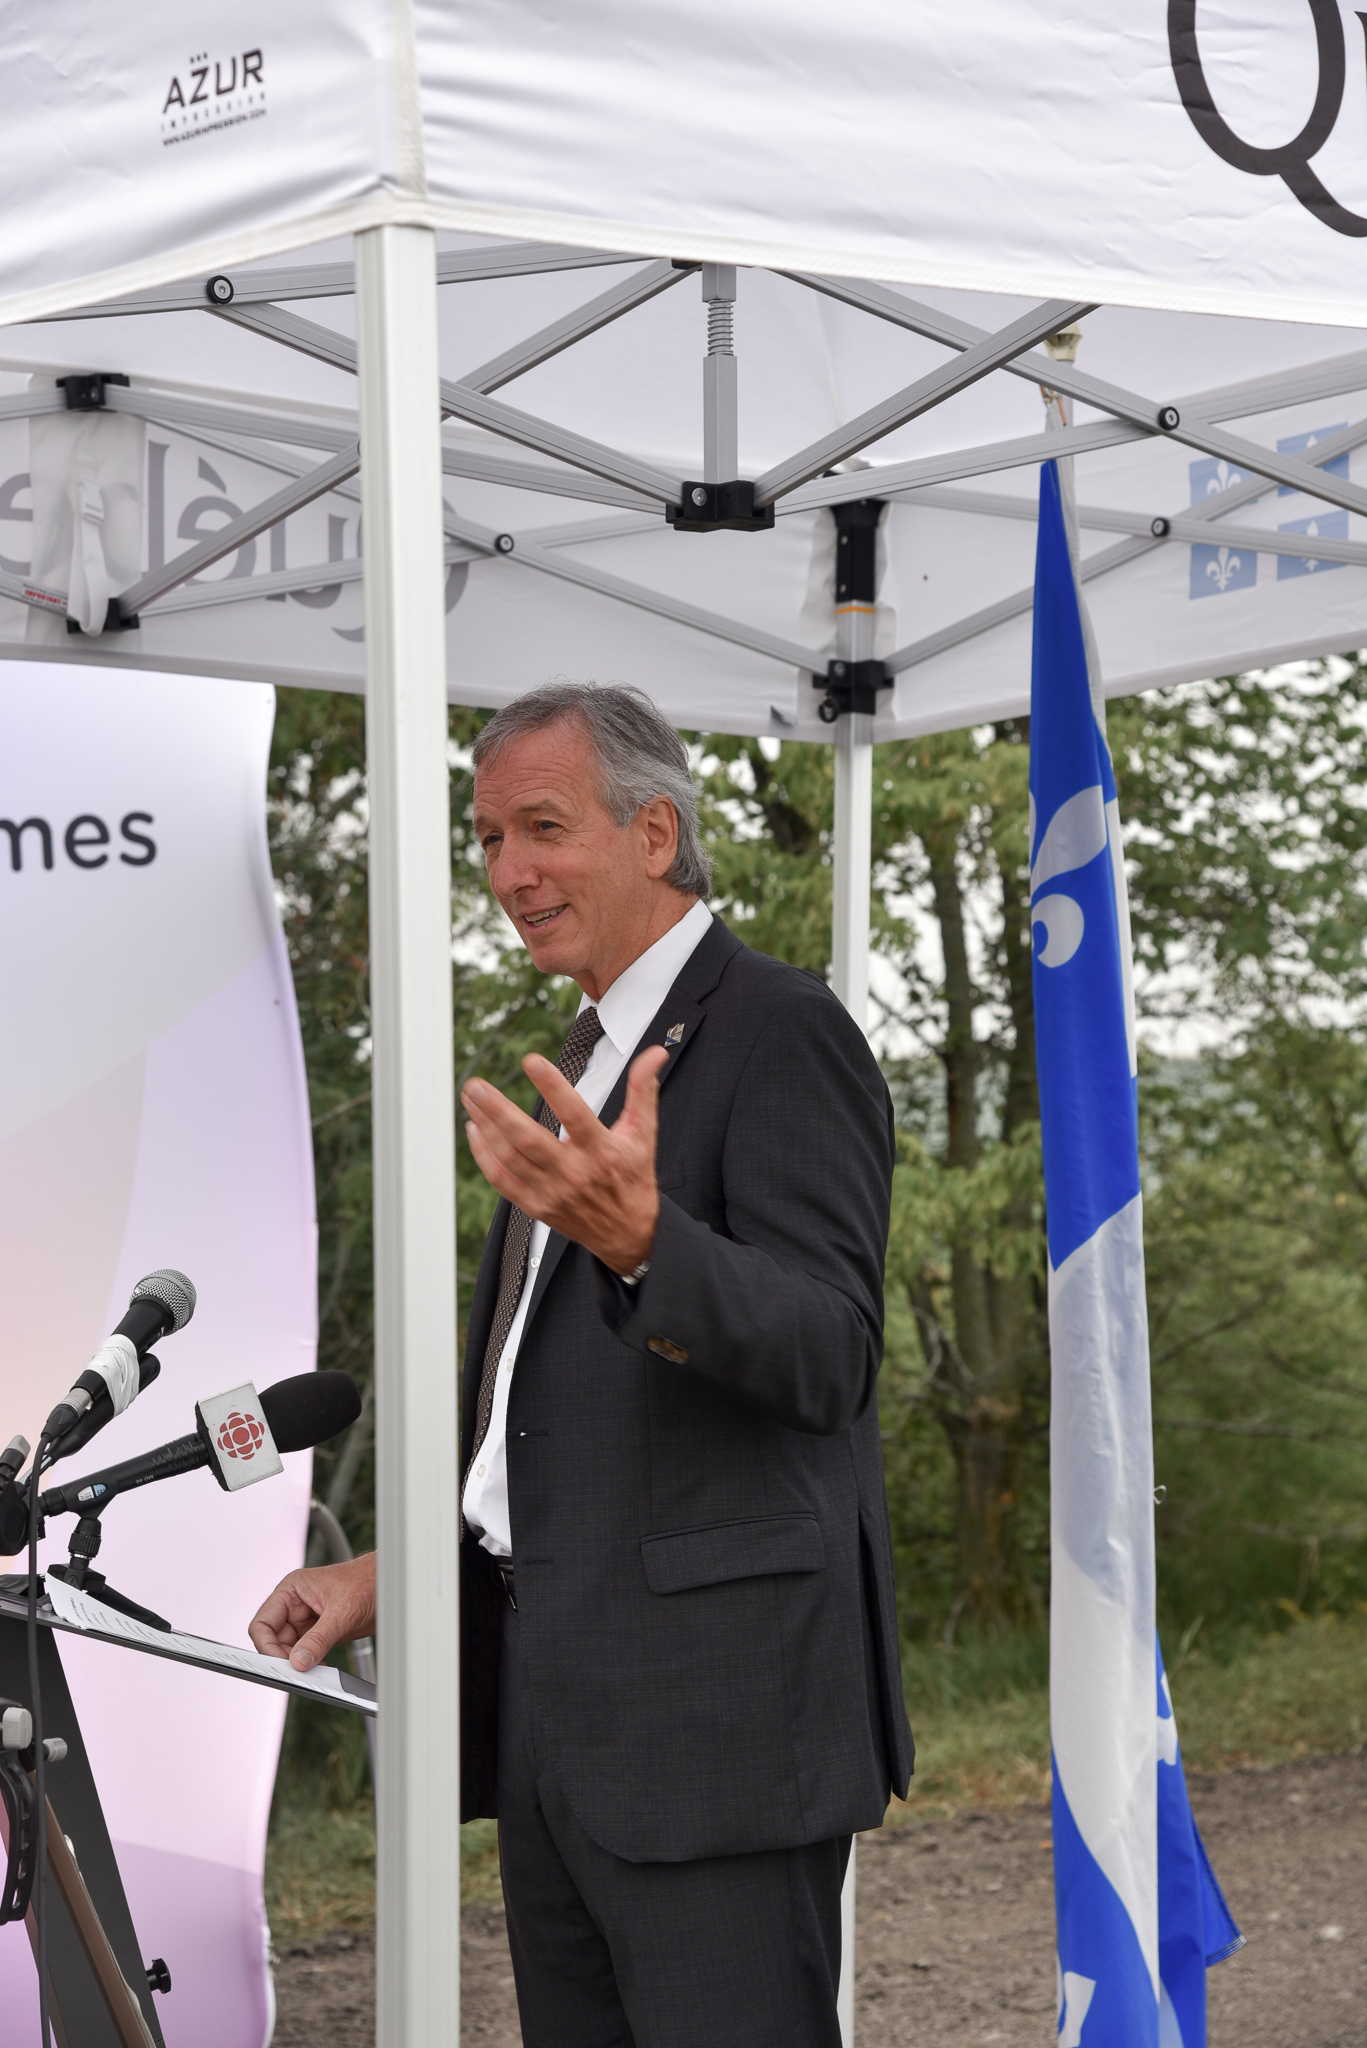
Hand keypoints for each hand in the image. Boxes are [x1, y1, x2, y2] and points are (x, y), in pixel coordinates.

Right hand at [249, 1552, 375, 1672]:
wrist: (391, 1585)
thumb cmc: (368, 1581)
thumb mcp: (342, 1611)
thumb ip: (318, 1638)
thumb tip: (298, 1662)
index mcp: (292, 1590)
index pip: (262, 1624)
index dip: (267, 1647)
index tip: (282, 1665)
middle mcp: (295, 1605)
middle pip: (273, 1641)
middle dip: (285, 1658)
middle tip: (300, 1673)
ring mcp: (307, 1620)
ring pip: (289, 1651)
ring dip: (299, 1663)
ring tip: (316, 1671)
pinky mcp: (320, 1633)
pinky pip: (306, 1654)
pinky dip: (312, 1664)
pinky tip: (323, 1669)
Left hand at [462, 1043, 668, 1274]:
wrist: (628, 1234)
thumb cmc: (634, 1178)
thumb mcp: (644, 1134)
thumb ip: (643, 1091)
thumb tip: (654, 1055)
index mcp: (601, 1151)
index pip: (574, 1114)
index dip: (552, 1086)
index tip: (531, 1061)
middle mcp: (574, 1172)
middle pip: (529, 1139)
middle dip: (498, 1110)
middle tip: (476, 1086)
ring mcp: (552, 1191)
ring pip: (510, 1157)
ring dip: (486, 1126)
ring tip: (472, 1098)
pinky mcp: (536, 1206)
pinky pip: (502, 1180)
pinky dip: (484, 1156)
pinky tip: (475, 1131)